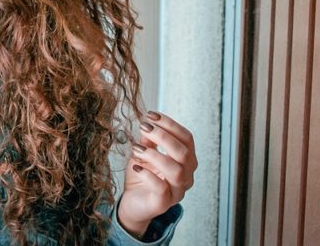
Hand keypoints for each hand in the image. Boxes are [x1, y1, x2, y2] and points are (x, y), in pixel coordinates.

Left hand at [117, 111, 196, 237]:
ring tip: (137, 148)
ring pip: (176, 171)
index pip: (187, 138)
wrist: (133, 202)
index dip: (170, 124)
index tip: (150, 115)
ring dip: (155, 155)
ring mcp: (177, 191)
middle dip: (163, 136)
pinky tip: (136, 166)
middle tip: (143, 127)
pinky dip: (148, 174)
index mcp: (186, 161)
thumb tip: (148, 124)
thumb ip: (149, 140)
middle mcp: (186, 176)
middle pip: (184, 153)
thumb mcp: (144, 152)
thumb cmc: (142, 175)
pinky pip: (161, 188)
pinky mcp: (163, 204)